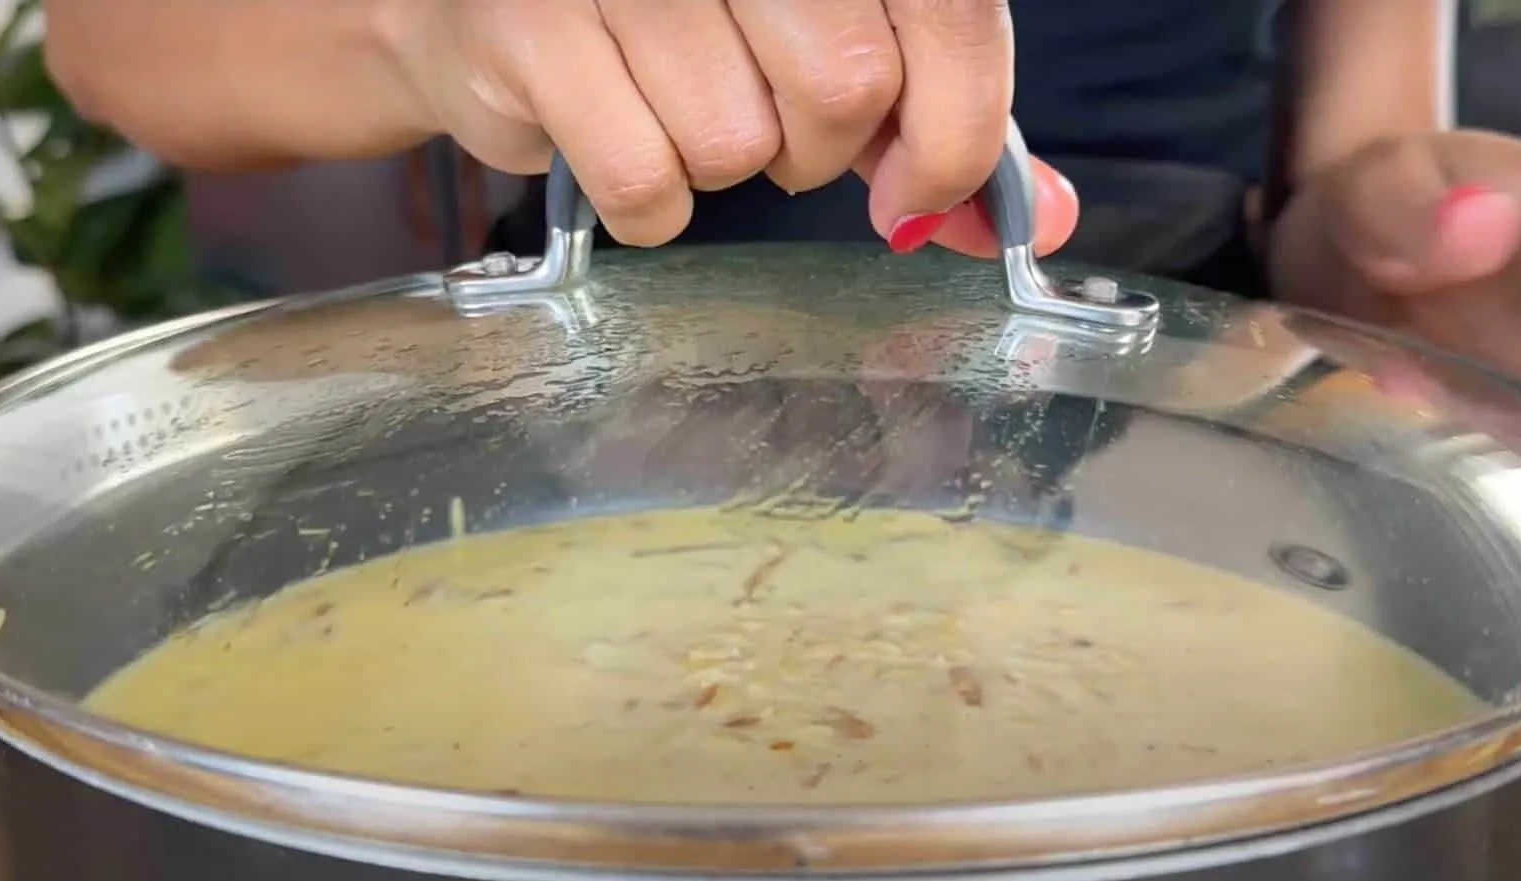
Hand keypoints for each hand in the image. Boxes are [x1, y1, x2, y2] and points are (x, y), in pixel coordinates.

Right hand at [381, 0, 1077, 254]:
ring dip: (721, 168)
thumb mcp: (829, 41)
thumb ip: (935, 117)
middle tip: (764, 124)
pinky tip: (616, 139)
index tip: (918, 190)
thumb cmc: (680, 25)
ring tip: (671, 111)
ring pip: (740, 147)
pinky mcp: (528, 28)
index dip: (952, 127)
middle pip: (845, 88)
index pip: (948, 8)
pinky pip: (647, 189)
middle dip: (818, 150)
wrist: (488, 10)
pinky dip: (646, 206)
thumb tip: (1032, 219)